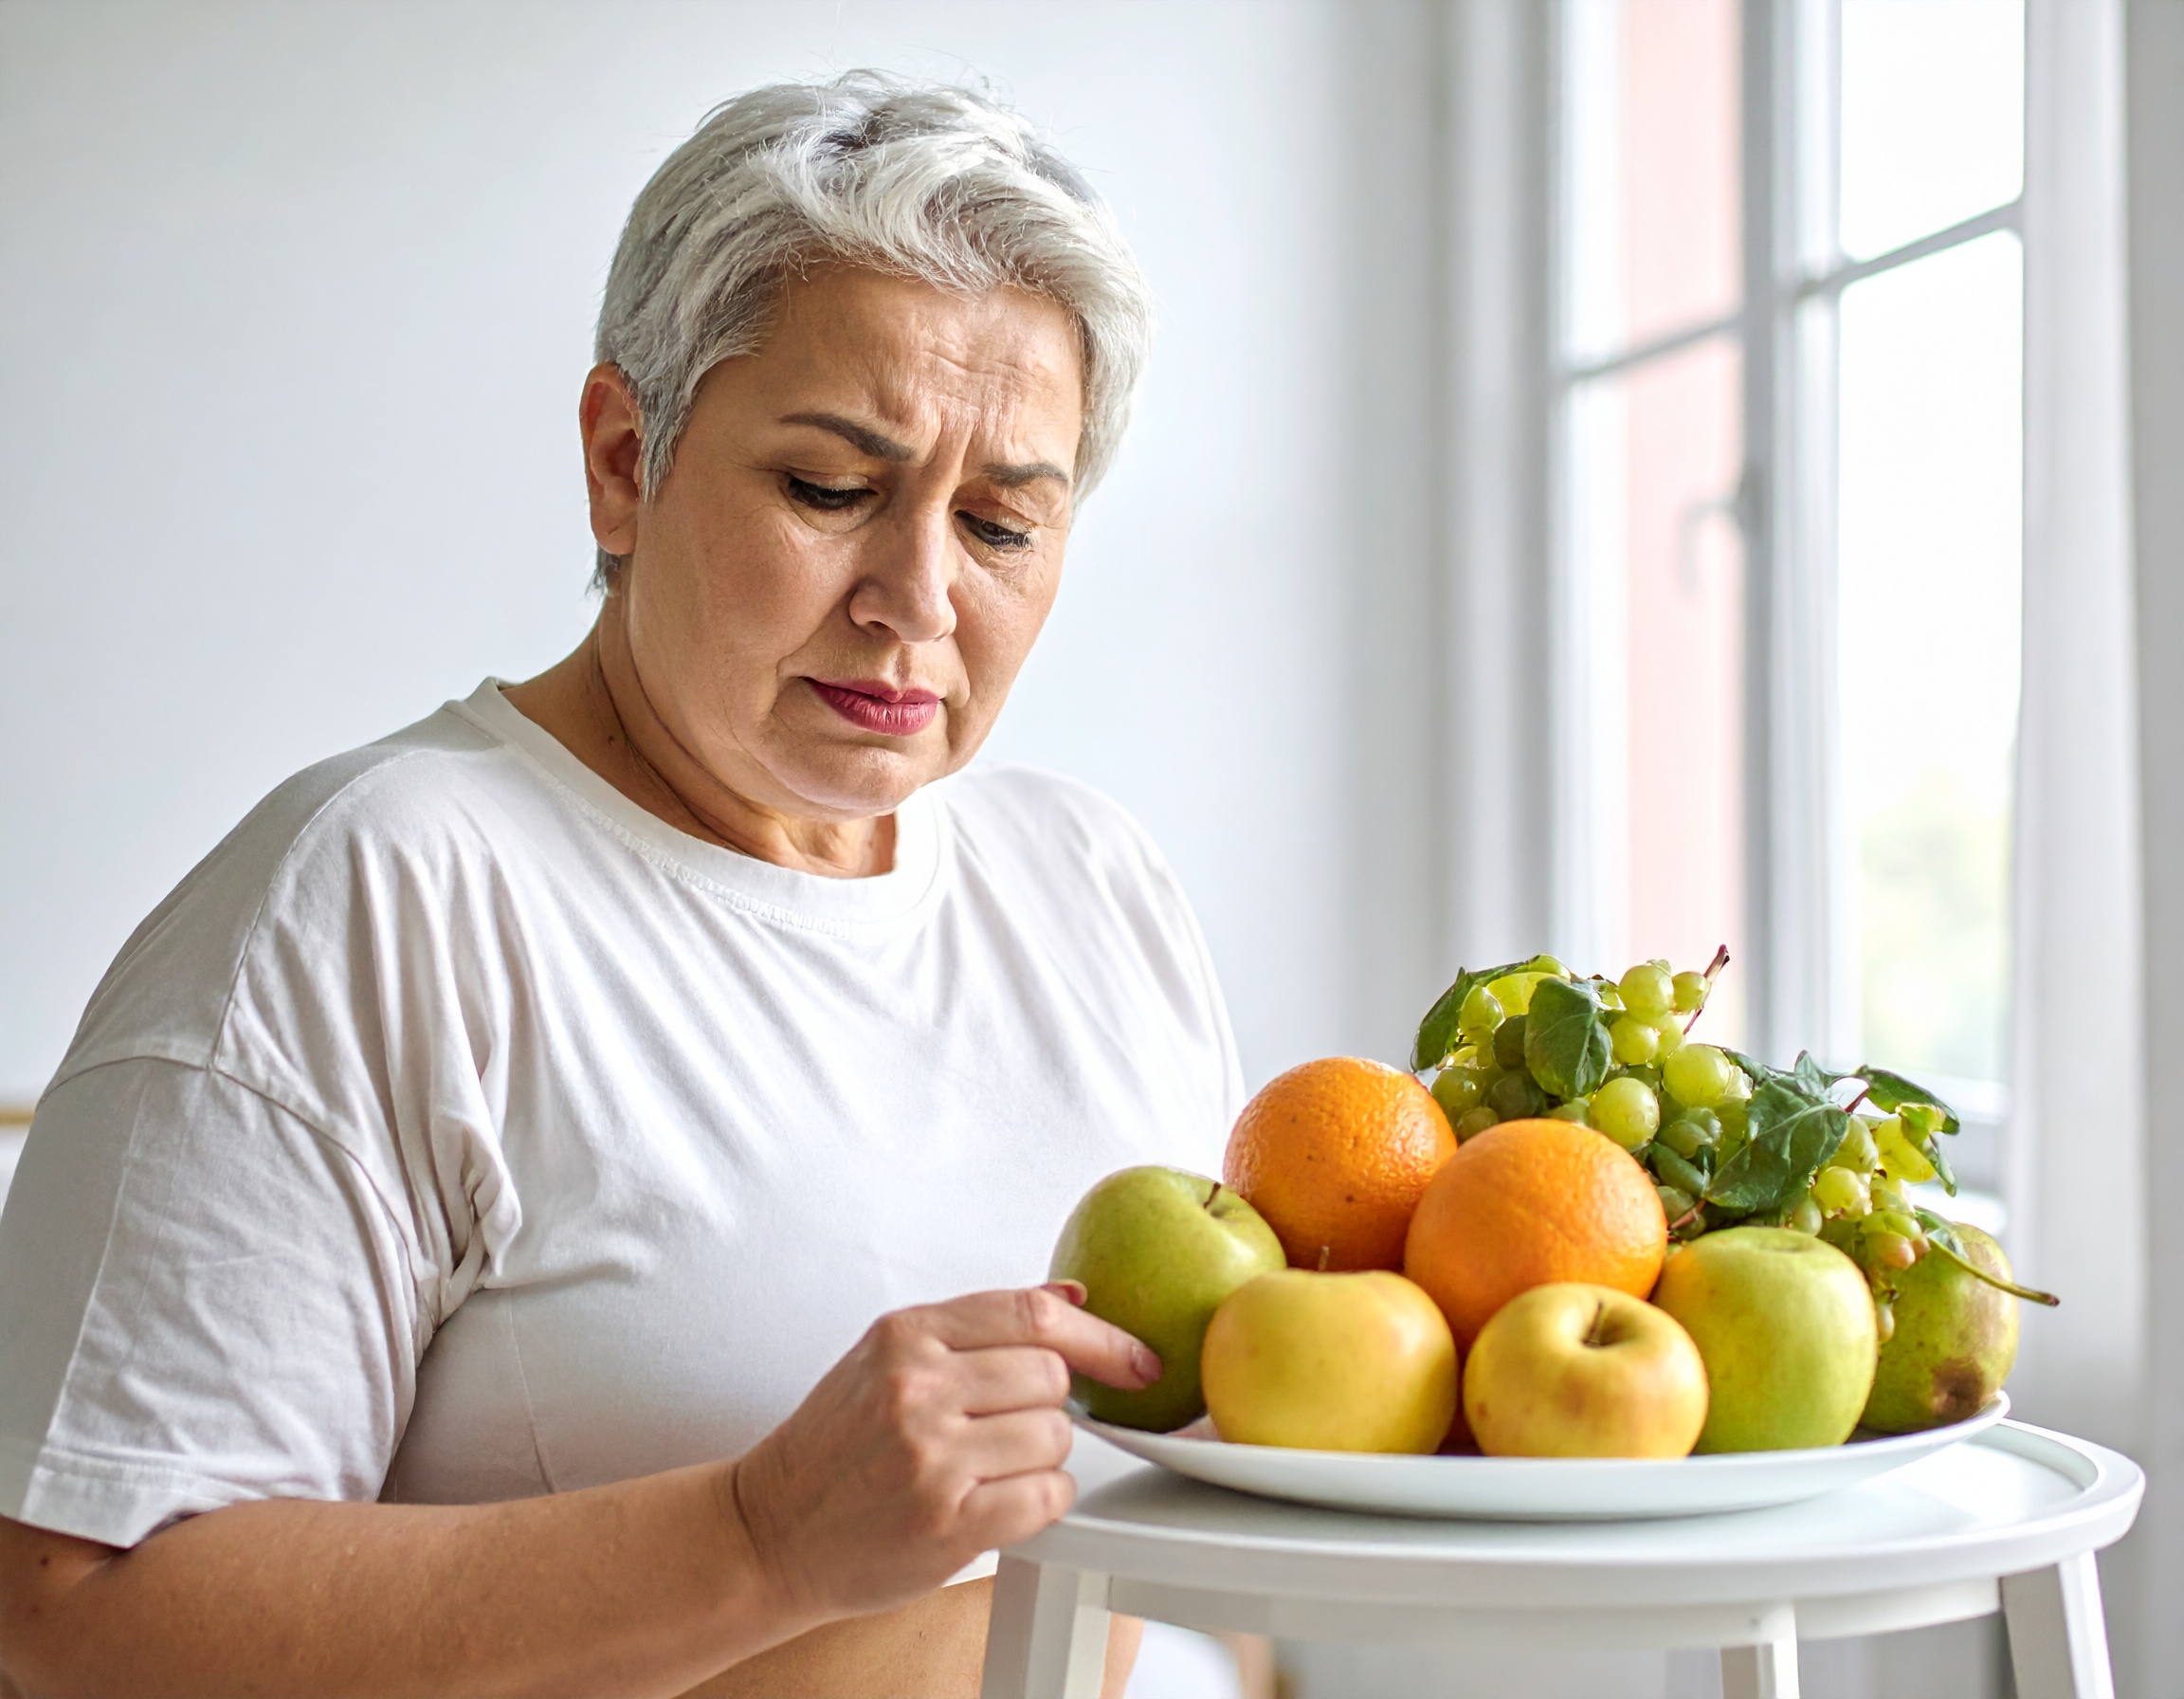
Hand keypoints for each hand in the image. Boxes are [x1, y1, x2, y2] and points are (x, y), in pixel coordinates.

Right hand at [726, 1284, 1157, 1622]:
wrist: (770, 1530)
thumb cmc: (834, 1446)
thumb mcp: (888, 1359)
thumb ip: (978, 1326)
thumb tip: (1074, 1293)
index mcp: (905, 1336)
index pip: (1033, 1314)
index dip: (1101, 1335)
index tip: (1136, 1358)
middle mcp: (917, 1389)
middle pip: (1053, 1377)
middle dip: (1052, 1404)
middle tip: (1011, 1425)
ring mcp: (932, 1458)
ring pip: (1055, 1438)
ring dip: (1042, 1456)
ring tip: (989, 1467)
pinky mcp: (948, 1523)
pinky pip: (1046, 1497)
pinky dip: (1041, 1501)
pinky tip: (1000, 1500)